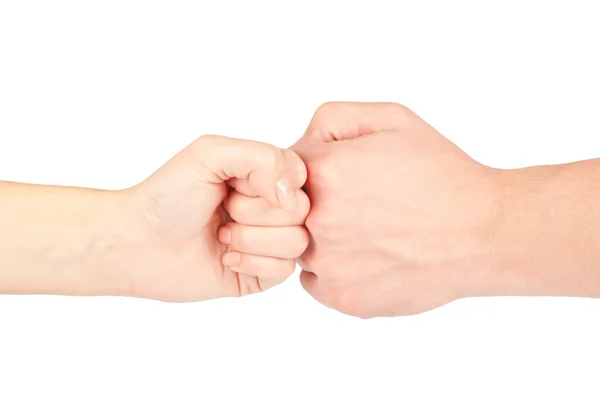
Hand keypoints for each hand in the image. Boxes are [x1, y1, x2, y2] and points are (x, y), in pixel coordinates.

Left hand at [120, 135, 307, 301]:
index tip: (235, 185)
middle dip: (254, 212)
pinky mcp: (262, 274)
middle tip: (223, 211)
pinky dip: (252, 263)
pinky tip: (226, 258)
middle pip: (301, 211)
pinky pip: (285, 270)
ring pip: (296, 242)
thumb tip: (293, 196)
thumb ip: (262, 157)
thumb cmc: (169, 194)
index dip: (270, 183)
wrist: (138, 242)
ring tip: (221, 236)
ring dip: (251, 239)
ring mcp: (268, 242)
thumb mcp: (210, 153)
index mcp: (263, 176)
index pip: (300, 176)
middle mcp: (270, 208)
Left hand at [291, 102, 499, 317]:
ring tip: (366, 231)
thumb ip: (331, 120)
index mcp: (326, 171)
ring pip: (298, 246)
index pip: (284, 167)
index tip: (339, 175)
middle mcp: (318, 219)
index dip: (312, 168)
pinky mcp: (343, 297)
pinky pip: (315, 280)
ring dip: (320, 238)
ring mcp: (329, 263)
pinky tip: (366, 257)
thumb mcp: (391, 119)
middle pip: (286, 209)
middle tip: (355, 204)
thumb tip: (299, 146)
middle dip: (311, 203)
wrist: (483, 233)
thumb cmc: (442, 173)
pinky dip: (332, 270)